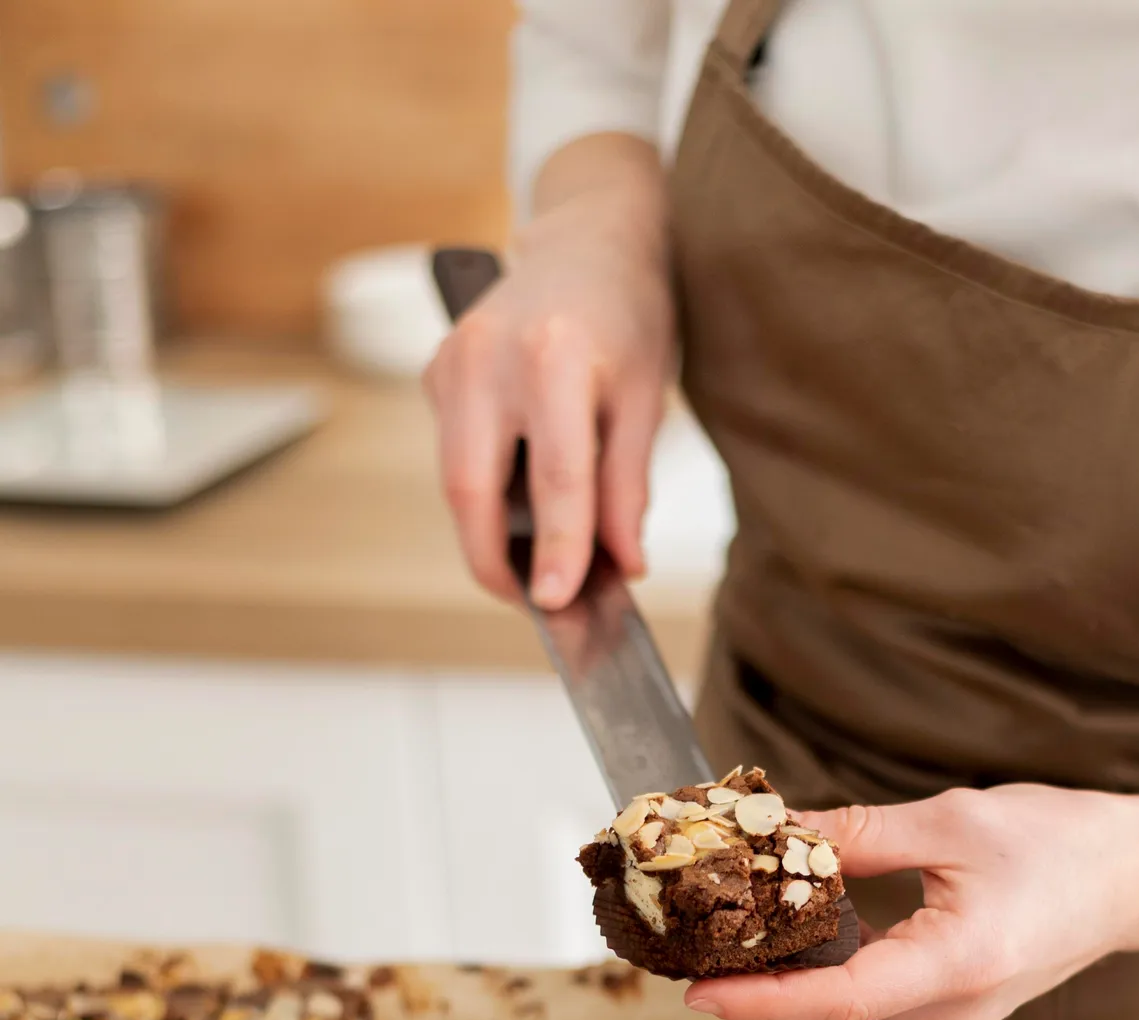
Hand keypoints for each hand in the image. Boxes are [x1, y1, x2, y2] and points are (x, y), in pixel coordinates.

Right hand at [424, 135, 673, 608]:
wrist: (589, 242)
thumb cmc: (626, 317)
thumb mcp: (646, 400)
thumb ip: (628, 487)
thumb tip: (621, 565)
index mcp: (553, 358)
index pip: (554, 480)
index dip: (556, 550)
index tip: (557, 603)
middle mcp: (489, 356)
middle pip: (472, 490)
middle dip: (494, 561)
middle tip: (530, 600)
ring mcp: (453, 362)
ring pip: (455, 480)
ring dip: (489, 533)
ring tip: (534, 563)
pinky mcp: (437, 372)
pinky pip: (453, 455)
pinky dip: (484, 493)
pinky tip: (520, 502)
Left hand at [680, 753, 1138, 1019]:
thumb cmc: (1067, 844)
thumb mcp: (952, 821)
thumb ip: (857, 834)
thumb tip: (773, 835)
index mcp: (958, 964)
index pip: (839, 998)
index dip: (762, 999)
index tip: (696, 990)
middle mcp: (950, 1011)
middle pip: (831, 997)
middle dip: (758, 965)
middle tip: (686, 925)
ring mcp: (950, 1018)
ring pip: (848, 993)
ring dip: (791, 958)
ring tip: (727, 913)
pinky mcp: (948, 1007)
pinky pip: (872, 987)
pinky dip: (830, 956)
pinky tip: (794, 917)